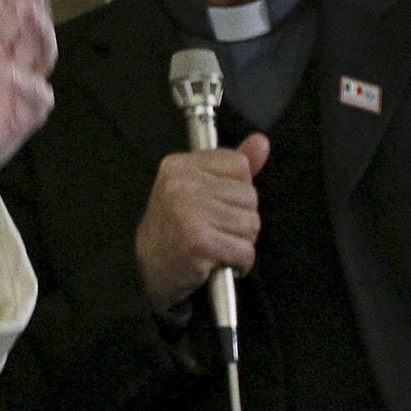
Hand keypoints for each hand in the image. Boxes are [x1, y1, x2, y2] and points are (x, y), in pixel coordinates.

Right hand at [135, 133, 268, 311]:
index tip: (216, 203)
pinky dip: (239, 262)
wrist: (149, 268)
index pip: (238, 164)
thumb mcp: (197, 188)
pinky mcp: (199, 242)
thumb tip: (261, 142)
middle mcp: (181, 184)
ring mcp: (189, 212)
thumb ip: (231, 167)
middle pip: (249, 196)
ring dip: (240, 241)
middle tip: (214, 228)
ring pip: (251, 224)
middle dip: (240, 218)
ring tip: (216, 244)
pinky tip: (219, 260)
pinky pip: (245, 251)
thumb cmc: (175, 228)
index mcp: (180, 165)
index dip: (235, 188)